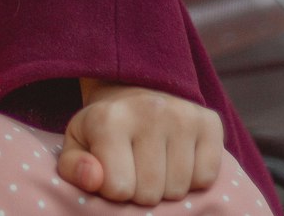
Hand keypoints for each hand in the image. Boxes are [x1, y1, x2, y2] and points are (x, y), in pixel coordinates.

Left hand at [57, 81, 223, 204]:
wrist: (135, 89)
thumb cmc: (103, 128)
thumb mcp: (78, 143)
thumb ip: (73, 167)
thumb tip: (93, 178)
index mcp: (109, 118)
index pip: (119, 189)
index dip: (114, 190)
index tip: (111, 170)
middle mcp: (149, 111)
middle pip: (150, 193)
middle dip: (140, 191)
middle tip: (134, 167)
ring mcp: (183, 115)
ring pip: (178, 191)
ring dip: (165, 188)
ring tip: (154, 162)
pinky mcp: (210, 122)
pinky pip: (205, 179)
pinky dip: (192, 179)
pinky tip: (177, 158)